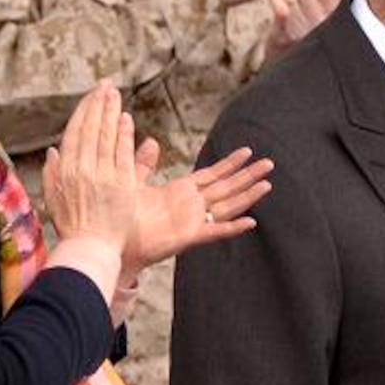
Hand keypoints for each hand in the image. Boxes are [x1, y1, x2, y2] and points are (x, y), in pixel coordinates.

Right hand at [39, 82, 138, 251]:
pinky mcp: (121, 182)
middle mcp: (81, 167)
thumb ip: (52, 173)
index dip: (84, 111)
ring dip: (111, 112)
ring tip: (115, 94)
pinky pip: (122, 151)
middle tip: (106, 86)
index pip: (75, 132)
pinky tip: (126, 118)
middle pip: (91, 128)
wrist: (89, 247)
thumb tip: (53, 151)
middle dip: (98, 104)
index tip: (91, 97)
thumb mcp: (53, 199)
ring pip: (106, 135)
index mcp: (64, 170)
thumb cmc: (72, 227)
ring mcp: (102, 173)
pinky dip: (124, 133)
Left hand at [122, 139, 272, 273]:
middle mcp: (192, 205)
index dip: (230, 163)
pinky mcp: (190, 237)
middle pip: (227, 187)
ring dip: (247, 196)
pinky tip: (250, 222)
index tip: (247, 151)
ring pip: (227, 206)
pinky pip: (216, 231)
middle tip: (269, 163)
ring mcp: (193, 221)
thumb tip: (151, 141)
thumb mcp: (133, 182)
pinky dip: (233, 227)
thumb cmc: (122, 218)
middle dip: (247, 175)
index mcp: (181, 191)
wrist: (115, 243)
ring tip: (267, 184)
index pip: (212, 174)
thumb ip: (144, 163)